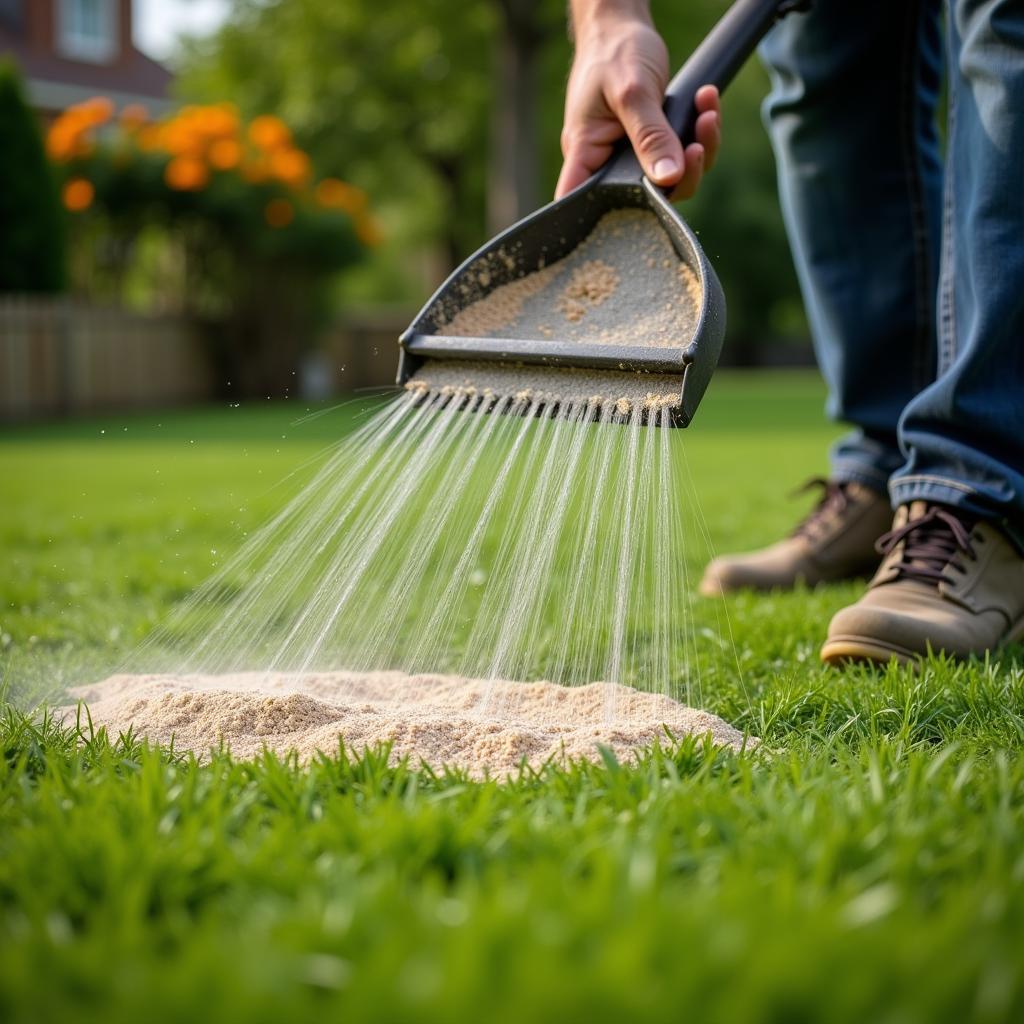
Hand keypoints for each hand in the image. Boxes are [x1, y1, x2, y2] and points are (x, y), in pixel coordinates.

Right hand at [555, 11, 720, 200]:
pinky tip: (704, 102)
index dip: (608, 221)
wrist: (623, 25)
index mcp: (585, 154)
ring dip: (697, 148)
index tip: (648, 209)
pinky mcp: (651, 143)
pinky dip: (698, 131)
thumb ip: (650, 137)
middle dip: (680, 176)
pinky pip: (680, 153)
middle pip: (641, 198)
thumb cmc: (614, 53)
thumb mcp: (632, 93)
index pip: (582, 203)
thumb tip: (668, 178)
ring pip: (669, 177)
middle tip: (696, 147)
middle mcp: (605, 161)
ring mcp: (630, 154)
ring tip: (707, 113)